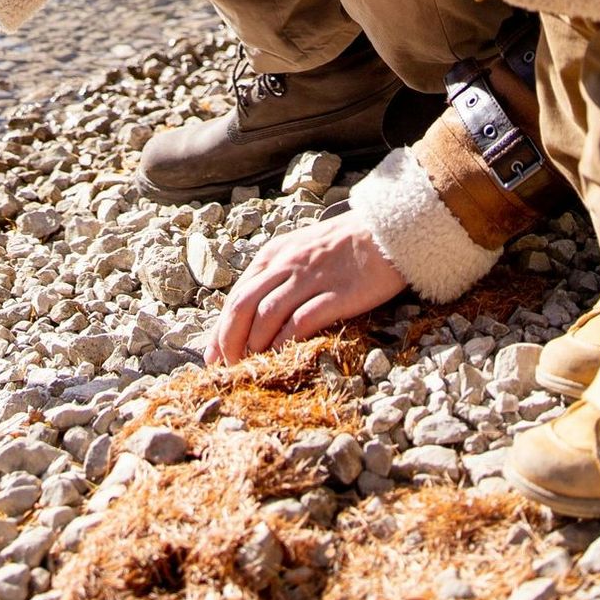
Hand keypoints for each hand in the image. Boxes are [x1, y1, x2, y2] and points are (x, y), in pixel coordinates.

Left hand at [206, 212, 404, 364]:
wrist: (386, 231)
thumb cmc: (343, 245)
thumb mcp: (300, 249)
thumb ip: (276, 274)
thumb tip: (252, 312)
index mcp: (274, 255)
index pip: (236, 296)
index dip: (220, 330)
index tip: (213, 356)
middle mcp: (286, 264)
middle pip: (243, 306)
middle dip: (229, 341)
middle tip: (226, 368)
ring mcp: (310, 278)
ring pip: (266, 315)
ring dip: (253, 346)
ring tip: (249, 368)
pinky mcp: (336, 293)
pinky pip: (301, 321)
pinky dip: (284, 342)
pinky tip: (279, 357)